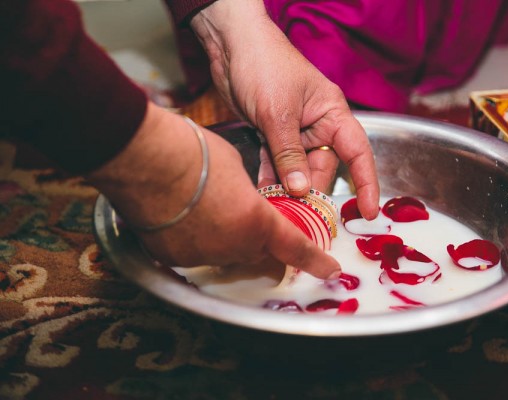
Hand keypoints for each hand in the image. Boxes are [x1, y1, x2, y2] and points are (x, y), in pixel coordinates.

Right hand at [86, 102, 340, 279]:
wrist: (147, 160)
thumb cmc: (196, 154)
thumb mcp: (237, 168)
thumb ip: (251, 193)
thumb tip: (245, 200)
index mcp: (258, 223)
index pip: (296, 249)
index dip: (316, 261)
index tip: (329, 270)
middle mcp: (234, 247)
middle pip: (260, 255)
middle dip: (264, 243)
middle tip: (255, 223)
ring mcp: (203, 256)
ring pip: (228, 255)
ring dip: (230, 240)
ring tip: (213, 210)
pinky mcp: (175, 258)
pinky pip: (197, 254)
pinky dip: (200, 240)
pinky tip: (188, 217)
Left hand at [191, 0, 379, 219]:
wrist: (230, 45)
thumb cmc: (263, 65)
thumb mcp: (278, 113)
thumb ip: (289, 154)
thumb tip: (301, 190)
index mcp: (332, 114)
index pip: (358, 152)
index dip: (367, 183)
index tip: (368, 211)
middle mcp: (318, 125)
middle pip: (323, 168)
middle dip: (313, 192)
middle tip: (302, 216)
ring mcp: (295, 132)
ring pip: (298, 170)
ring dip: (289, 189)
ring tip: (280, 210)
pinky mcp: (273, 135)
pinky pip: (277, 164)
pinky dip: (271, 178)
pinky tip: (264, 193)